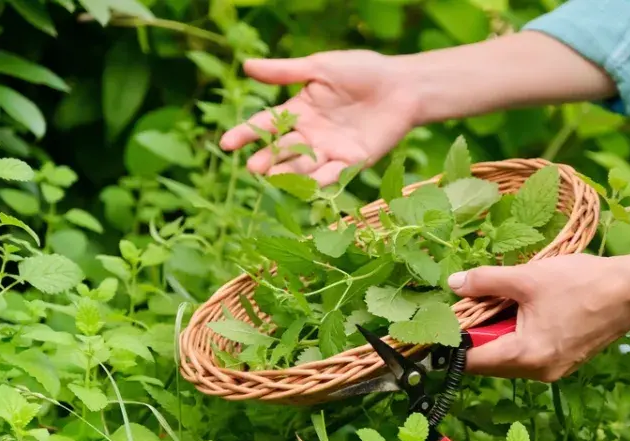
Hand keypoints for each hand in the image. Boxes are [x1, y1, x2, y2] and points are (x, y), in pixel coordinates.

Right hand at [220, 50, 419, 184]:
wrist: (403, 85)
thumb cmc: (362, 70)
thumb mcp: (321, 68)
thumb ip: (286, 72)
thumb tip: (247, 66)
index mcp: (300, 110)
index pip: (267, 124)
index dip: (246, 133)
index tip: (226, 143)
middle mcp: (311, 134)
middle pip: (283, 149)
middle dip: (267, 158)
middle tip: (252, 167)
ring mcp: (331, 149)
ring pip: (304, 165)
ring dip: (288, 172)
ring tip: (271, 175)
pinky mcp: (353, 162)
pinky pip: (333, 174)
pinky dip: (320, 180)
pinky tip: (306, 185)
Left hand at [448, 254, 629, 381]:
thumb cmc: (580, 283)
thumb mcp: (526, 277)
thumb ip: (485, 282)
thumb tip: (453, 285)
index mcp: (525, 357)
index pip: (472, 361)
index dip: (453, 343)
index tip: (442, 322)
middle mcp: (538, 372)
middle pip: (490, 361)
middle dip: (476, 334)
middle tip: (471, 303)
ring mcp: (554, 369)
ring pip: (509, 356)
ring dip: (498, 333)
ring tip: (499, 301)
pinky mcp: (565, 361)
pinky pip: (529, 352)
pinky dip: (518, 334)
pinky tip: (522, 309)